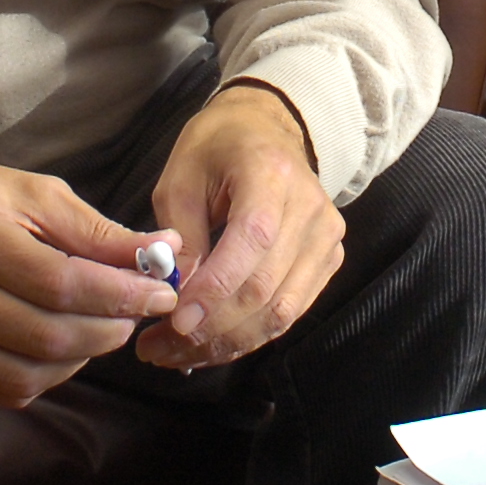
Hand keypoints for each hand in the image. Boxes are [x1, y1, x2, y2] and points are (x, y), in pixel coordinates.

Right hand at [0, 155, 180, 406]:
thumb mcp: (32, 193)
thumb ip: (94, 228)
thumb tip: (161, 249)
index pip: (60, 283)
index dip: (119, 294)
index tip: (159, 293)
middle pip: (45, 335)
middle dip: (106, 330)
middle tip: (133, 315)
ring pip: (23, 375)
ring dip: (78, 359)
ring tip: (99, 330)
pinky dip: (42, 379)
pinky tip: (59, 350)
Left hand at [139, 83, 344, 370]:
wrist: (265, 131)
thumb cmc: (215, 150)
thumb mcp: (180, 180)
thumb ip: (181, 238)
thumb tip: (178, 297)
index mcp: (271, 173)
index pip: (252, 240)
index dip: (215, 288)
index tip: (175, 320)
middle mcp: (310, 208)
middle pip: (266, 287)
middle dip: (210, 328)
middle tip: (157, 348)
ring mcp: (326, 237)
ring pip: (280, 311)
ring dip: (225, 343)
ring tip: (175, 354)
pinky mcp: (328, 259)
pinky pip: (290, 313)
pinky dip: (247, 336)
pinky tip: (210, 344)